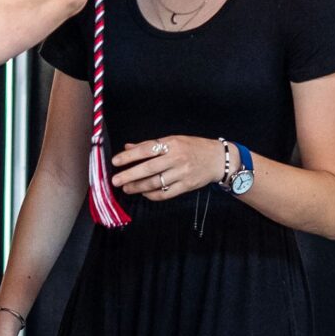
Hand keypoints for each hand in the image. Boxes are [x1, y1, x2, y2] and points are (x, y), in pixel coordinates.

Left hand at [110, 136, 225, 200]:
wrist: (218, 159)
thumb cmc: (194, 147)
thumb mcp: (174, 140)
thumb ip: (150, 145)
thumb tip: (128, 147)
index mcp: (172, 143)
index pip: (146, 149)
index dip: (129, 156)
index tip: (115, 162)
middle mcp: (176, 158)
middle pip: (148, 168)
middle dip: (129, 175)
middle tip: (116, 181)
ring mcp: (182, 173)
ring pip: (155, 182)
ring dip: (138, 187)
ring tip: (127, 188)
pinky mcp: (186, 186)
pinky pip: (165, 193)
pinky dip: (152, 195)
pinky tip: (144, 193)